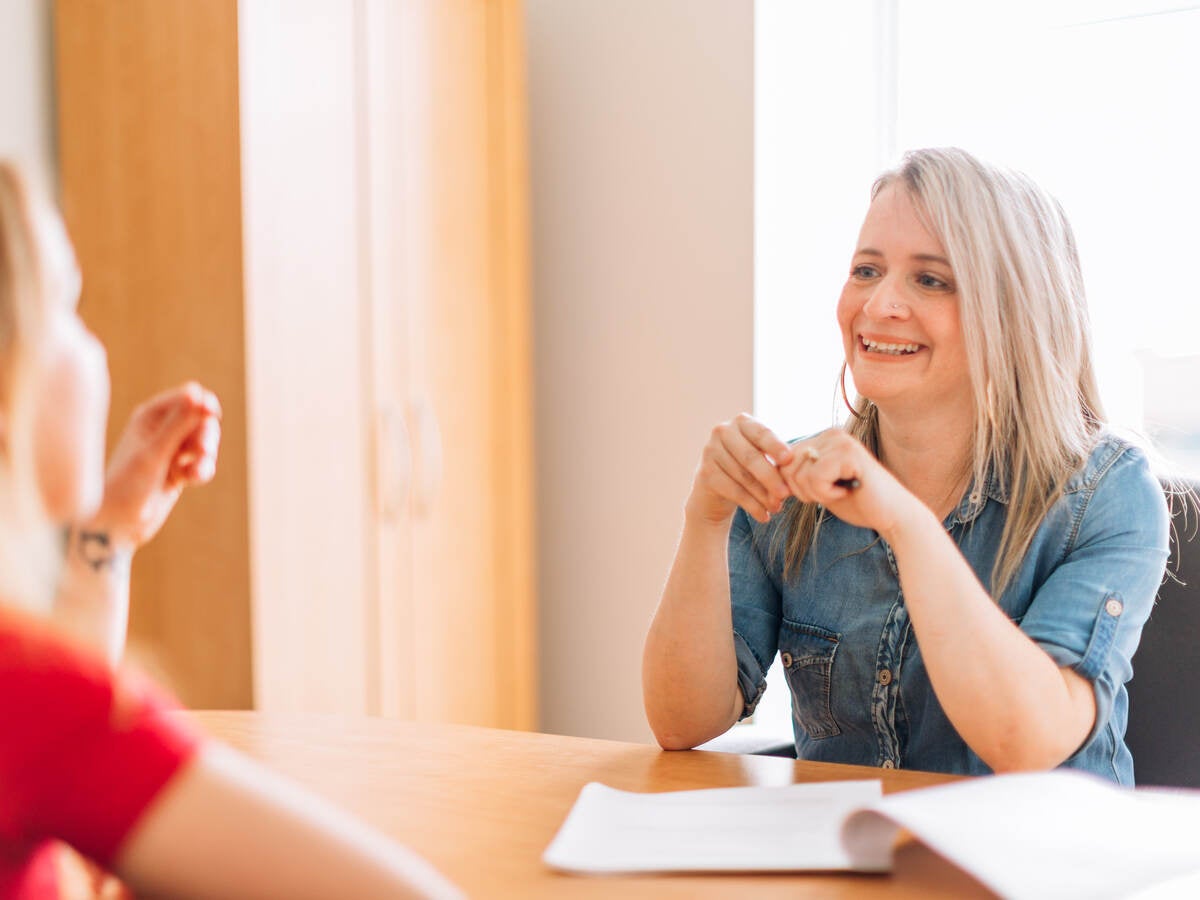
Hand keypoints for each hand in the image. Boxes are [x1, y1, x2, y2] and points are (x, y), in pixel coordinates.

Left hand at [80, 382, 221, 552]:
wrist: (116, 523)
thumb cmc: (126, 484)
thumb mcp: (155, 452)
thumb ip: (179, 424)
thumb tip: (198, 394)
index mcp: (150, 416)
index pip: (187, 397)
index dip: (201, 404)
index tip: (212, 413)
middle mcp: (162, 430)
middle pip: (201, 420)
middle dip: (206, 434)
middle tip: (203, 450)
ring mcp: (172, 451)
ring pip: (205, 443)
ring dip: (206, 456)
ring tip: (197, 471)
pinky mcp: (180, 471)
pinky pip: (202, 464)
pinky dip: (201, 470)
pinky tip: (192, 479)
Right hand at [685, 414, 793, 524]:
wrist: (716, 488)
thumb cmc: (747, 468)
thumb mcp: (762, 456)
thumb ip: (777, 458)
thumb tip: (797, 469)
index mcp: (742, 422)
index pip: (761, 433)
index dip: (775, 446)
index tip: (789, 459)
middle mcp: (723, 431)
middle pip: (750, 457)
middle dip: (770, 477)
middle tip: (786, 494)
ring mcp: (710, 451)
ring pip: (742, 476)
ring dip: (762, 495)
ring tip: (776, 507)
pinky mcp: (705, 473)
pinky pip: (733, 491)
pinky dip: (751, 505)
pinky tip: (763, 515)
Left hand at [779, 428, 920, 538]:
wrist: (892, 515)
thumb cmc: (857, 502)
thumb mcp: (818, 486)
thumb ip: (797, 475)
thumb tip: (766, 471)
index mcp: (823, 439)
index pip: (783, 461)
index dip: (793, 485)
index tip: (819, 493)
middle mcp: (831, 434)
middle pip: (787, 466)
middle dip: (802, 490)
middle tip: (832, 492)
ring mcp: (840, 440)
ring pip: (799, 473)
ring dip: (817, 493)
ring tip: (842, 490)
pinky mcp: (848, 453)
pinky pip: (814, 478)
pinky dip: (827, 493)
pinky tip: (847, 491)